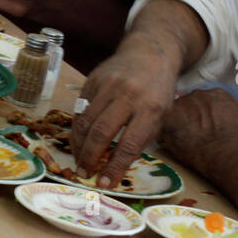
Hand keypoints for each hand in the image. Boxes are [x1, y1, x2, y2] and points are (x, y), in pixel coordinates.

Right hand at [71, 39, 180, 187]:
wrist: (149, 53)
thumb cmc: (157, 91)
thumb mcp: (160, 115)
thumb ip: (140, 138)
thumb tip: (115, 166)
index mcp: (151, 108)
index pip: (129, 144)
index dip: (115, 167)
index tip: (104, 184)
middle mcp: (128, 95)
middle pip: (101, 132)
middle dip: (89, 158)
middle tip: (84, 173)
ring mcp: (108, 86)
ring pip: (85, 121)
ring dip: (79, 145)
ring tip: (79, 160)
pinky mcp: (93, 80)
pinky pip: (80, 109)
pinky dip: (77, 128)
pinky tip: (78, 140)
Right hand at [159, 89, 237, 174]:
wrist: (224, 152)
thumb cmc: (198, 154)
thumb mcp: (173, 145)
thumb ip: (166, 130)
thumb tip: (166, 126)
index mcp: (170, 111)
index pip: (171, 109)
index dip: (178, 118)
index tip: (183, 126)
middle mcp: (184, 98)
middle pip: (186, 101)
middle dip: (191, 111)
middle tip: (199, 126)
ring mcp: (203, 94)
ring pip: (202, 98)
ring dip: (205, 108)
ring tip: (213, 123)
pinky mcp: (219, 93)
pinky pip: (217, 96)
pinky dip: (219, 105)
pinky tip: (222, 118)